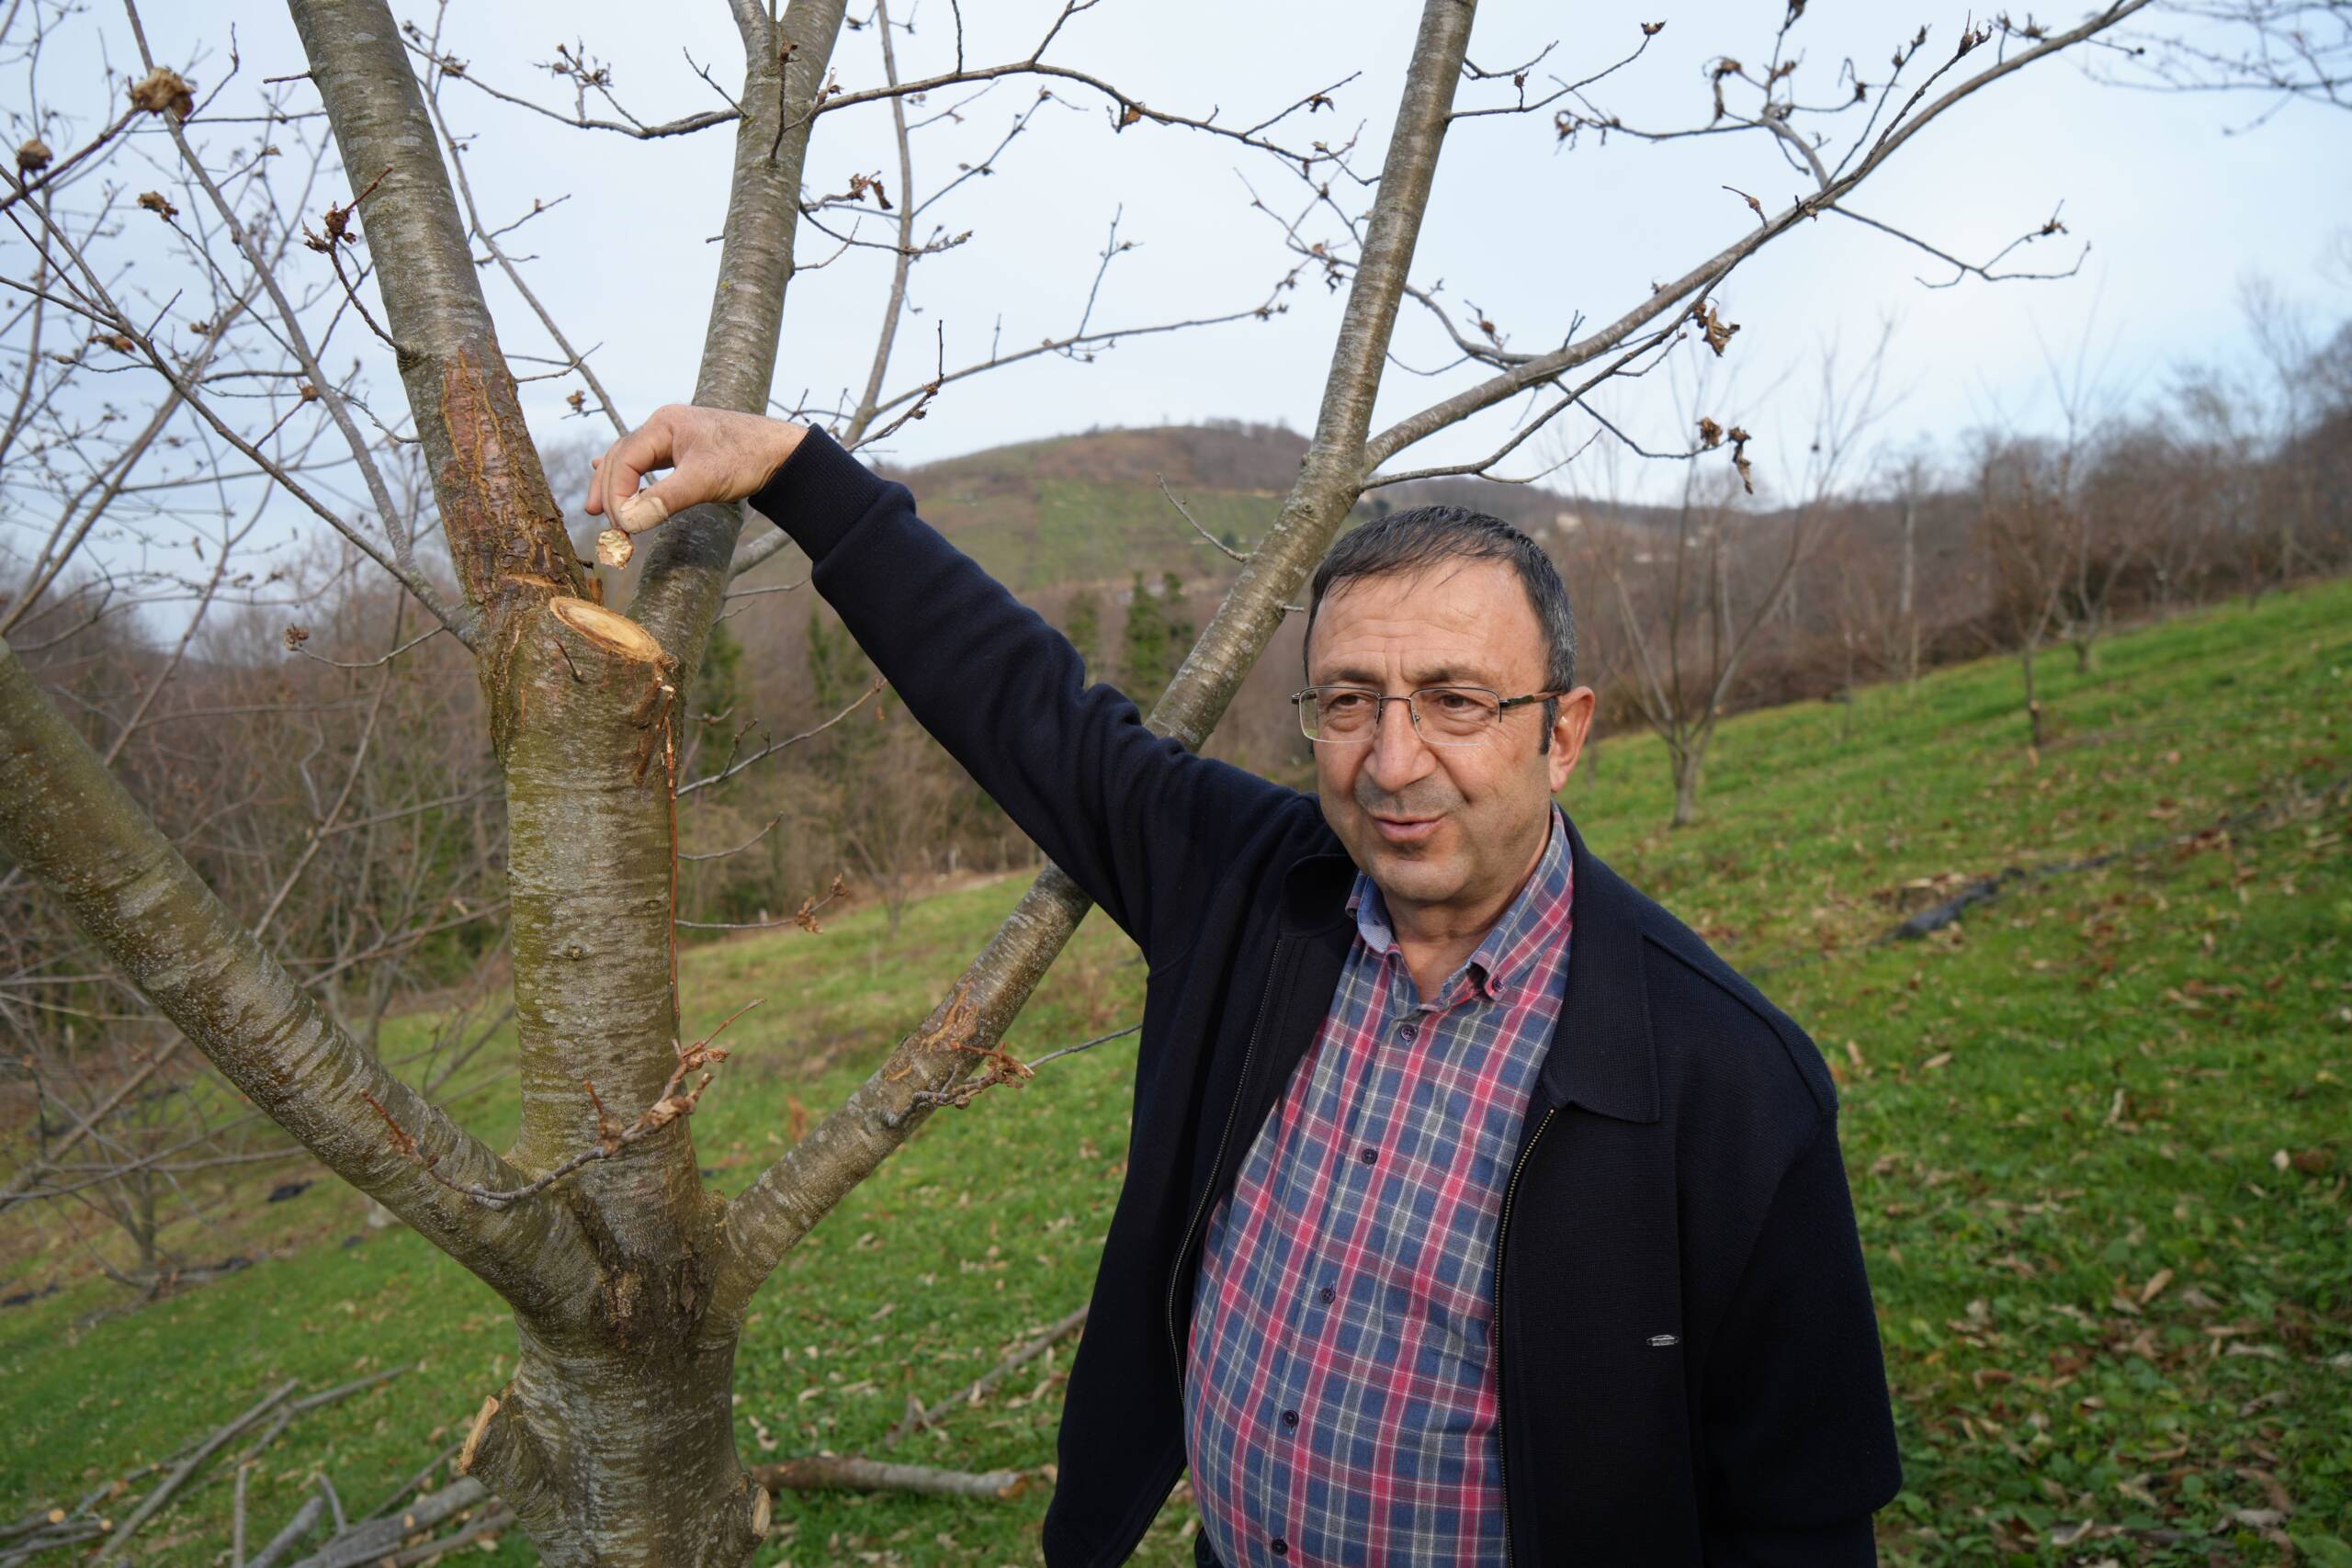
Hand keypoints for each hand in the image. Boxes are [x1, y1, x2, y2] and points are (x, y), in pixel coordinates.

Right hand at [585, 405, 807, 535]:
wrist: (784, 452)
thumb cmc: (748, 459)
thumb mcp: (704, 481)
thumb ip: (663, 501)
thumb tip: (628, 523)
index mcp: (663, 424)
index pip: (624, 460)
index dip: (617, 494)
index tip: (621, 525)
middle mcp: (664, 425)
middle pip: (621, 458)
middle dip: (609, 490)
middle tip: (602, 523)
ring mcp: (673, 435)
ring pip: (631, 459)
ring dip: (615, 484)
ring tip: (598, 509)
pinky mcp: (685, 448)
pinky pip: (648, 461)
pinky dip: (632, 475)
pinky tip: (622, 483)